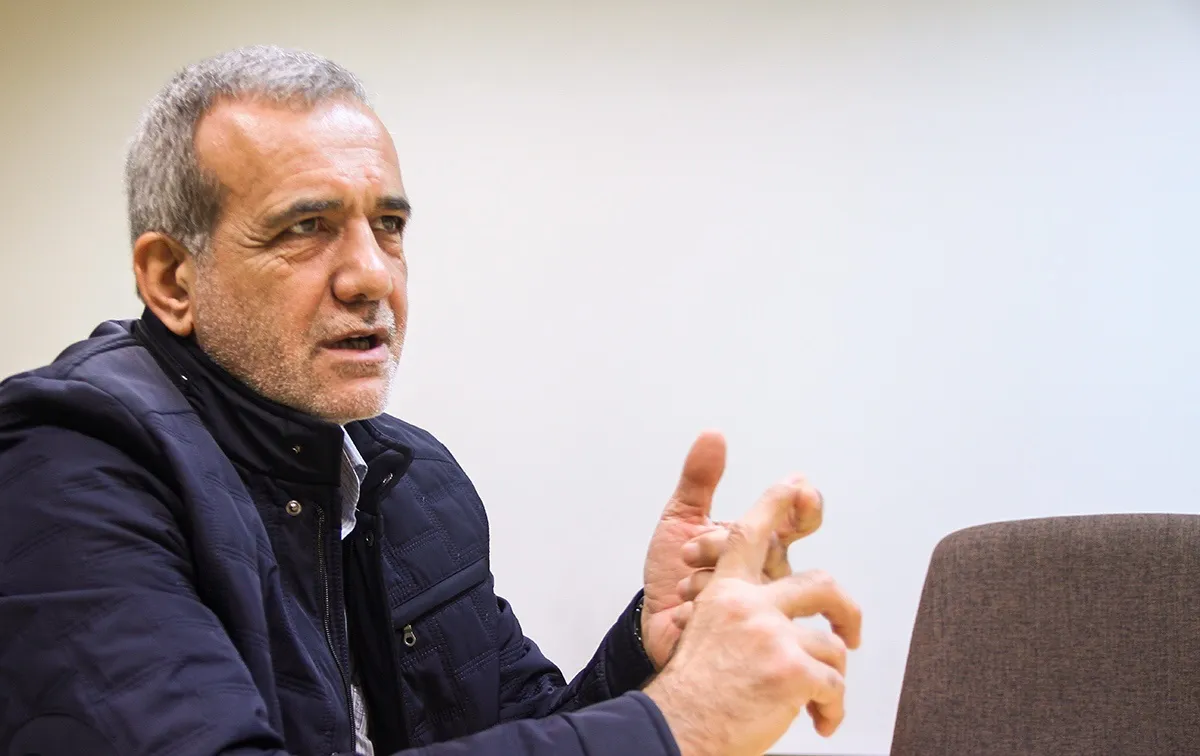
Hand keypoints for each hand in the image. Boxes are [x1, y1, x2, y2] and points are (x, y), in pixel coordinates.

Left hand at [640, 431, 822, 668]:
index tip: (794, 490)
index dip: (805, 502)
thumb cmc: (673, 571)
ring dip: (709, 582)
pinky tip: (684, 614)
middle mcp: (772, 572)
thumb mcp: (680, 520)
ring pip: (756, 584)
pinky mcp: (750, 638)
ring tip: (684, 588)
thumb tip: (713, 434)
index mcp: (763, 540)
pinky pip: (736, 617)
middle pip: (772, 547)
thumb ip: (698, 479)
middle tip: (690, 552)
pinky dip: (701, 612)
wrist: (650, 621)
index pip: (803, 516)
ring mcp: (766, 606)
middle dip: (722, 545)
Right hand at [643, 479, 862, 755]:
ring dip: (833, 676)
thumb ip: (711, 597)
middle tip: (850, 631)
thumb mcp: (680, 625)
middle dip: (846, 610)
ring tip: (825, 697)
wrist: (676, 728)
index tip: (800, 486)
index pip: (752, 533)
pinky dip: (833, 709)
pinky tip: (821, 720)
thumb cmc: (685, 689)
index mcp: (725, 592)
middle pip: (820, 585)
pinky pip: (834, 684)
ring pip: (831, 643)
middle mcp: (749, 605)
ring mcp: (772, 635)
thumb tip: (729, 563)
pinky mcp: (791, 670)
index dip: (777, 505)